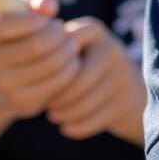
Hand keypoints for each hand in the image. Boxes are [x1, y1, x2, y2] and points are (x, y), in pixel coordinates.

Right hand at [0, 0, 80, 118]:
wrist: (6, 74)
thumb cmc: (20, 31)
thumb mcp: (25, 7)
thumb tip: (48, 6)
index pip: (5, 24)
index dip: (34, 20)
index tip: (46, 19)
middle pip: (35, 46)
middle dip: (59, 35)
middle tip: (65, 31)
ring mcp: (1, 85)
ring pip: (49, 65)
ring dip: (68, 51)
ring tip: (70, 44)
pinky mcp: (20, 103)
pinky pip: (56, 84)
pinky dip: (70, 70)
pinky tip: (70, 62)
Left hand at [46, 17, 145, 142]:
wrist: (130, 89)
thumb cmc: (86, 66)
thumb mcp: (72, 47)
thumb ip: (46, 44)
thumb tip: (28, 60)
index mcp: (93, 31)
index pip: (60, 52)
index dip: (46, 71)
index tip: (42, 79)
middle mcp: (111, 49)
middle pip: (71, 82)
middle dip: (55, 98)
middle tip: (48, 104)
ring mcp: (122, 76)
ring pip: (80, 104)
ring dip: (62, 114)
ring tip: (55, 114)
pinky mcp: (127, 103)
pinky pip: (91, 121)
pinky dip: (75, 127)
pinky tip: (68, 126)